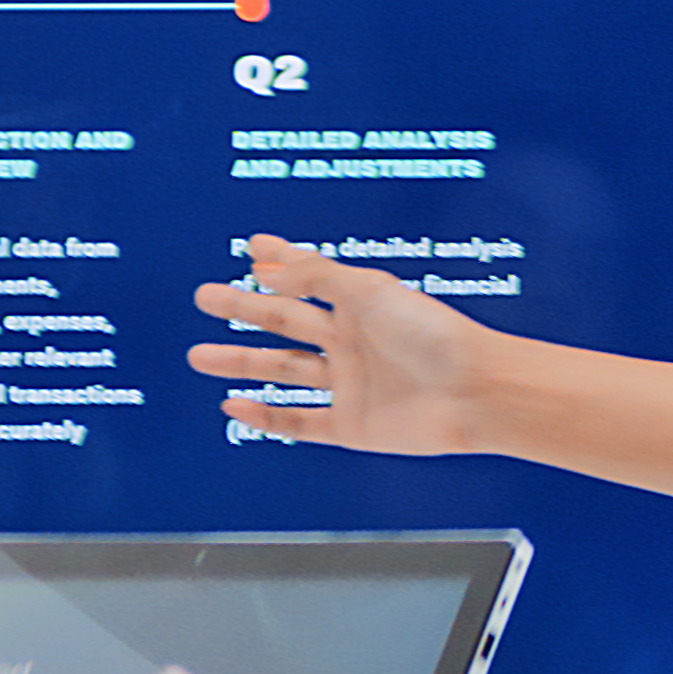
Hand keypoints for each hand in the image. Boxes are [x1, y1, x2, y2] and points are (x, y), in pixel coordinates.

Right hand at [191, 237, 523, 454]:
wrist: (472, 392)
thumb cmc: (434, 334)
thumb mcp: (369, 289)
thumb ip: (316, 275)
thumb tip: (267, 269)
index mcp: (361, 304)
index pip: (309, 276)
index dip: (280, 260)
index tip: (251, 247)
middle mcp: (352, 342)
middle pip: (285, 322)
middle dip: (243, 309)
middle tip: (205, 297)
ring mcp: (350, 385)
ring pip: (283, 371)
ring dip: (241, 362)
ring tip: (200, 355)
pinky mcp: (352, 426)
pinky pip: (299, 422)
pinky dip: (266, 416)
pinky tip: (235, 405)